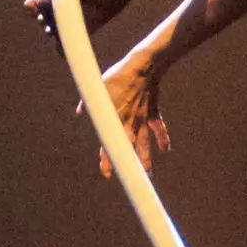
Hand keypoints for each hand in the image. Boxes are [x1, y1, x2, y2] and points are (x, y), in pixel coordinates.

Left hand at [96, 47, 168, 178]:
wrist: (143, 66)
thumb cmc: (119, 76)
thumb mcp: (99, 87)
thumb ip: (88, 102)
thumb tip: (80, 111)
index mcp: (116, 119)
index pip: (110, 144)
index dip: (108, 160)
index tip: (107, 174)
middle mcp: (130, 123)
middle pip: (129, 149)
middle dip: (129, 165)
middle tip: (131, 180)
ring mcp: (143, 118)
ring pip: (145, 143)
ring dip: (146, 158)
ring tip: (147, 173)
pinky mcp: (152, 111)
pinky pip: (158, 128)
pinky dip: (163, 138)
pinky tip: (166, 150)